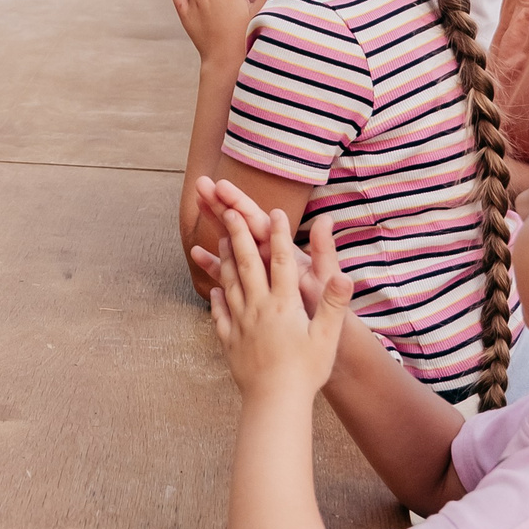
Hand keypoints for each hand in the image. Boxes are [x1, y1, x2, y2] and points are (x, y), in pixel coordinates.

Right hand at [192, 176, 346, 317]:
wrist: (329, 343)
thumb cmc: (331, 312)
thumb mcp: (325, 281)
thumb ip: (323, 251)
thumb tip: (326, 220)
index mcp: (285, 253)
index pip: (259, 222)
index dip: (240, 203)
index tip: (221, 186)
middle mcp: (272, 258)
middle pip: (243, 226)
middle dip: (223, 204)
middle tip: (201, 185)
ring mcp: (263, 274)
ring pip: (233, 245)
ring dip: (216, 225)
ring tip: (197, 205)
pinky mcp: (255, 292)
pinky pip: (229, 275)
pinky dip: (215, 263)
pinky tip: (198, 255)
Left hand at [208, 204, 347, 401]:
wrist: (275, 402)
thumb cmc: (306, 371)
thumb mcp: (326, 337)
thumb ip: (332, 303)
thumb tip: (344, 274)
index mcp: (284, 304)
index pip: (282, 261)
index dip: (279, 235)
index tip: (276, 212)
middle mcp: (259, 307)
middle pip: (247, 263)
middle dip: (239, 234)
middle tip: (230, 210)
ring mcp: (241, 323)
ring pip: (230, 283)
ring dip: (225, 258)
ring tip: (220, 239)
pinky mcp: (230, 340)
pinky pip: (220, 313)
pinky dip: (217, 297)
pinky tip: (215, 289)